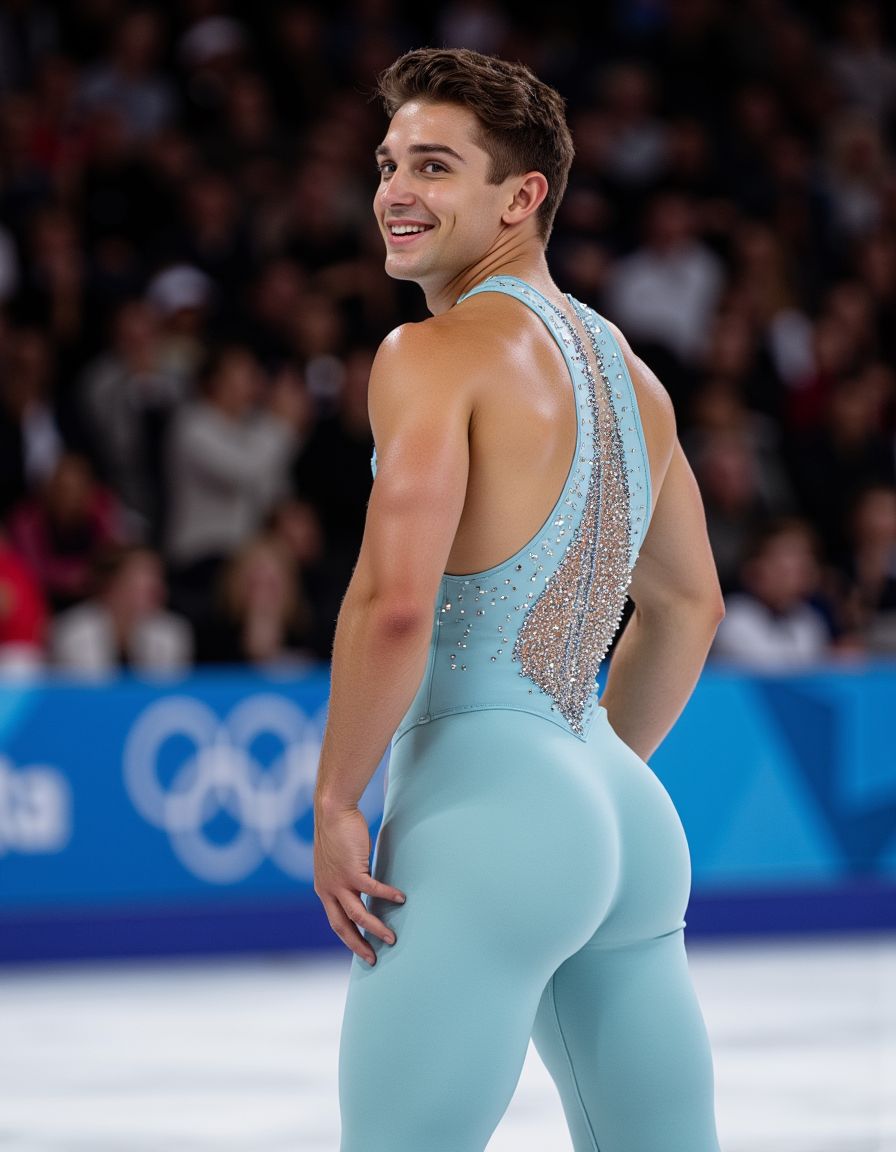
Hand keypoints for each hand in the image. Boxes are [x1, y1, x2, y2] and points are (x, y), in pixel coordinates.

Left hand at [313, 803, 405, 964]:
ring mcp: (339, 881)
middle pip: (343, 926)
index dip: (349, 937)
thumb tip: (362, 882)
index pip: (336, 921)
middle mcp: (328, 889)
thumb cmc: (337, 831)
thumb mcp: (336, 859)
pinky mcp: (351, 870)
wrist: (332, 811)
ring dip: (375, 927)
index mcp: (324, 889)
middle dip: (358, 944)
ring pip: (358, 914)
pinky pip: (372, 890)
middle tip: (372, 959)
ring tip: (391, 938)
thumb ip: (346, 875)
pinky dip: (387, 896)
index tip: (361, 949)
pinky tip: (401, 899)